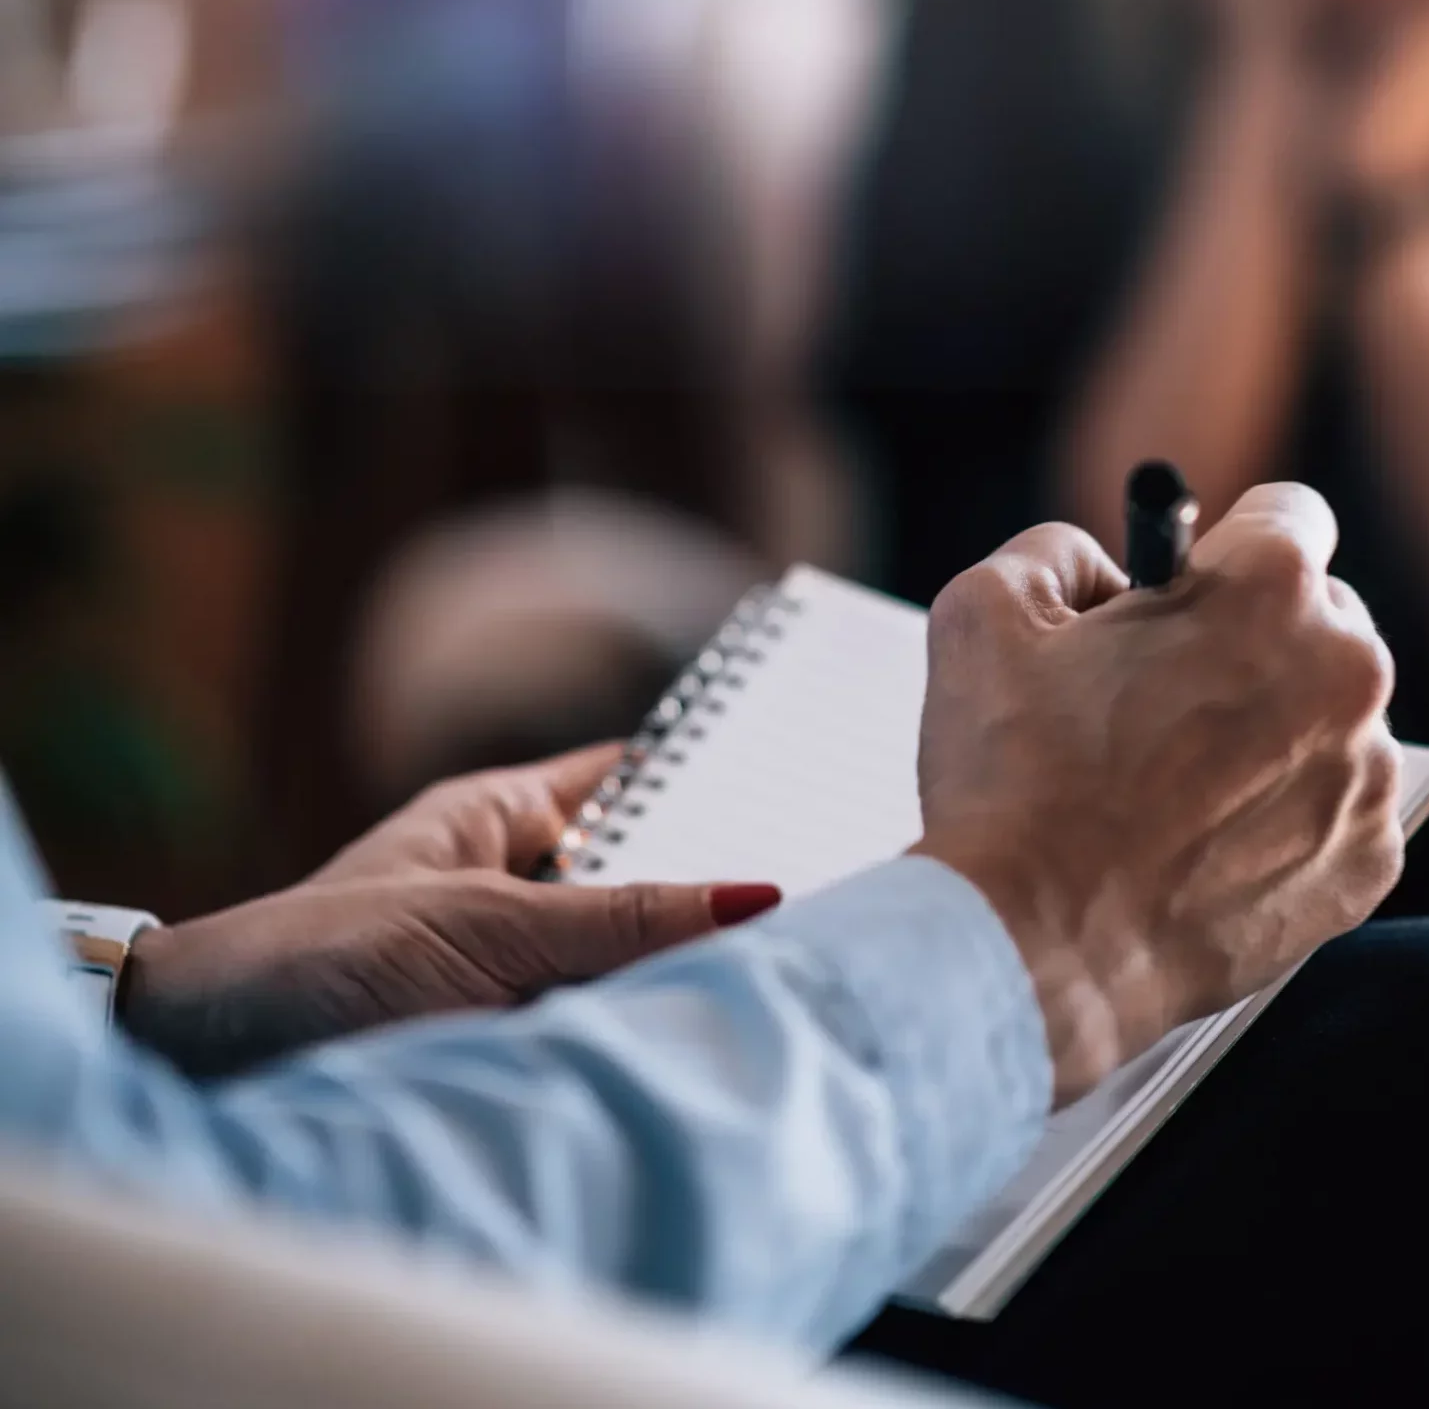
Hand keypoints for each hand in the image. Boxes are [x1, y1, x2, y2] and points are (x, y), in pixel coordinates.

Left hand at [124, 747, 780, 1077]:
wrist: (211, 1059)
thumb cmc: (325, 958)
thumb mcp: (487, 925)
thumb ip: (623, 919)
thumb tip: (756, 897)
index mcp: (496, 811)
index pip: (626, 773)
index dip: (704, 768)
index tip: (799, 761)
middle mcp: (513, 879)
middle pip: (641, 865)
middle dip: (715, 869)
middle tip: (825, 864)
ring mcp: (513, 958)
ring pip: (629, 945)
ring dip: (686, 952)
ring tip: (795, 939)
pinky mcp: (510, 1032)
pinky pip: (602, 1012)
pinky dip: (651, 1013)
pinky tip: (717, 1010)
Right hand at [914, 487, 1401, 1104]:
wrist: (1031, 945)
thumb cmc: (1012, 779)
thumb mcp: (987, 607)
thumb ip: (1058, 551)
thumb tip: (1102, 569)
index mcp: (1270, 588)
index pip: (1290, 512)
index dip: (1224, 543)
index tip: (1190, 586)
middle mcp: (1346, 671)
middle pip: (1319, 615)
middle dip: (1250, 637)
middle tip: (1160, 692)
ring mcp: (1364, 776)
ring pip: (1327, 715)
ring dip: (1267, 728)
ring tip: (1166, 782)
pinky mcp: (1365, 867)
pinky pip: (1334, 808)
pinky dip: (1280, 814)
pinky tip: (1198, 839)